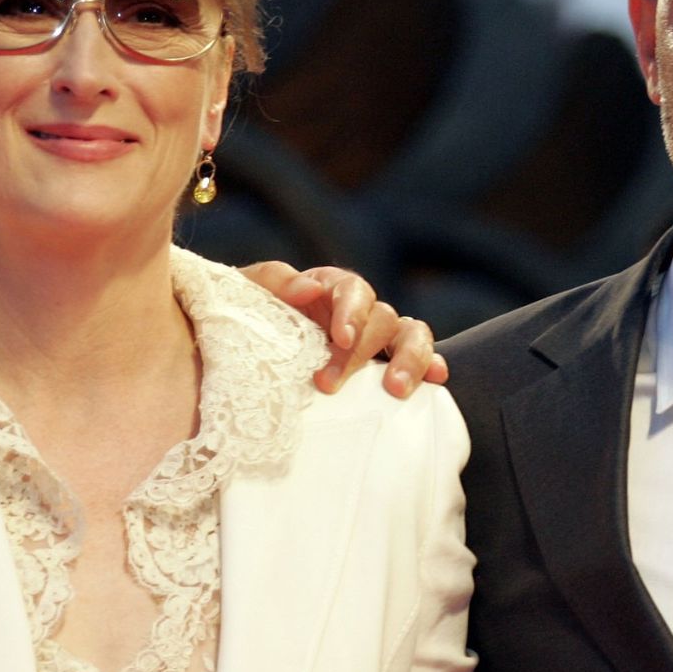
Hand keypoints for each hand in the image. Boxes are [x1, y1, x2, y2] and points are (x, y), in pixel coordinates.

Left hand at [240, 261, 446, 397]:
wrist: (237, 364)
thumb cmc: (245, 325)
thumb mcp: (246, 297)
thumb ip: (272, 282)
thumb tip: (309, 288)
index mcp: (329, 289)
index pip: (353, 289)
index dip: (352, 311)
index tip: (339, 338)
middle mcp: (361, 311)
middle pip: (382, 318)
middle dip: (361, 352)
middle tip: (329, 385)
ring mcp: (379, 338)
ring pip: (412, 333)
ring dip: (409, 358)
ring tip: (396, 390)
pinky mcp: (388, 365)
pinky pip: (424, 358)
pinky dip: (432, 365)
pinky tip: (436, 379)